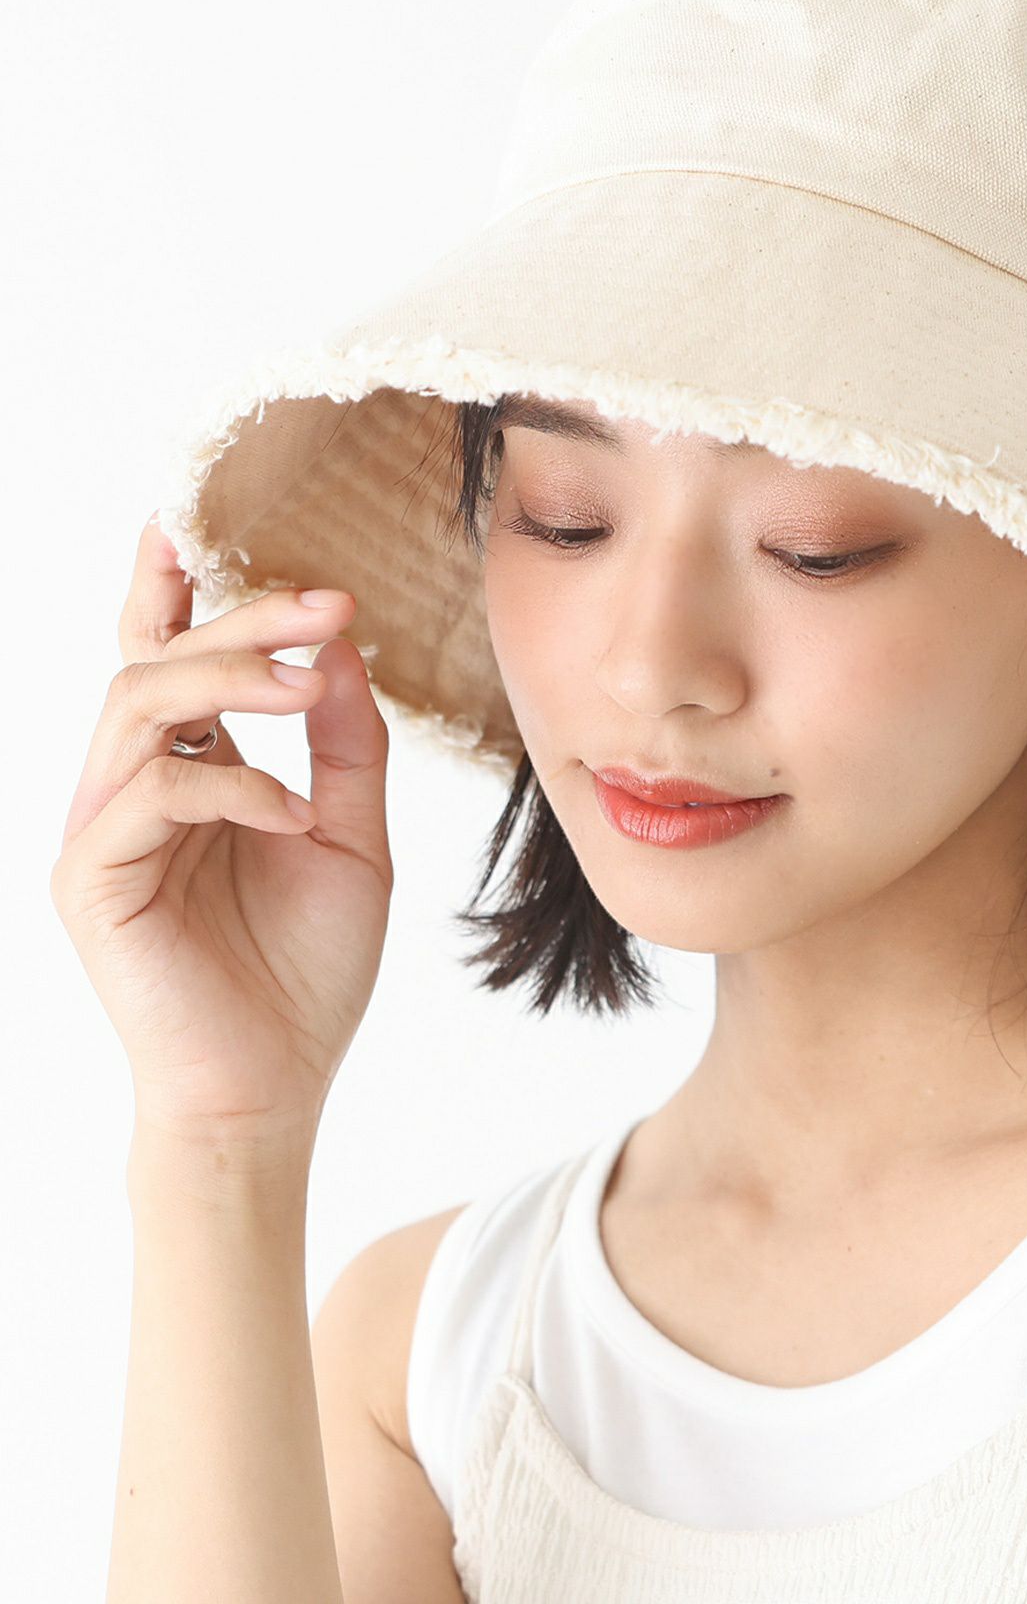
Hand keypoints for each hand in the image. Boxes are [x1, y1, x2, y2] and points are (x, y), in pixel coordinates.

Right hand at [50, 514, 394, 1149]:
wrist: (276, 1083)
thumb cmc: (306, 968)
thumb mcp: (352, 838)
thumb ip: (345, 745)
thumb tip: (339, 648)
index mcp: (186, 775)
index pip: (164, 662)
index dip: (169, 591)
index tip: (190, 525)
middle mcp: (131, 791)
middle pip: (157, 665)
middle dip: (240, 621)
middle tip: (326, 604)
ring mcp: (103, 832)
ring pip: (138, 706)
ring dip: (228, 679)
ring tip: (307, 684)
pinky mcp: (91, 879)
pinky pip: (150, 792)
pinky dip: (230, 787)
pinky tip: (291, 818)